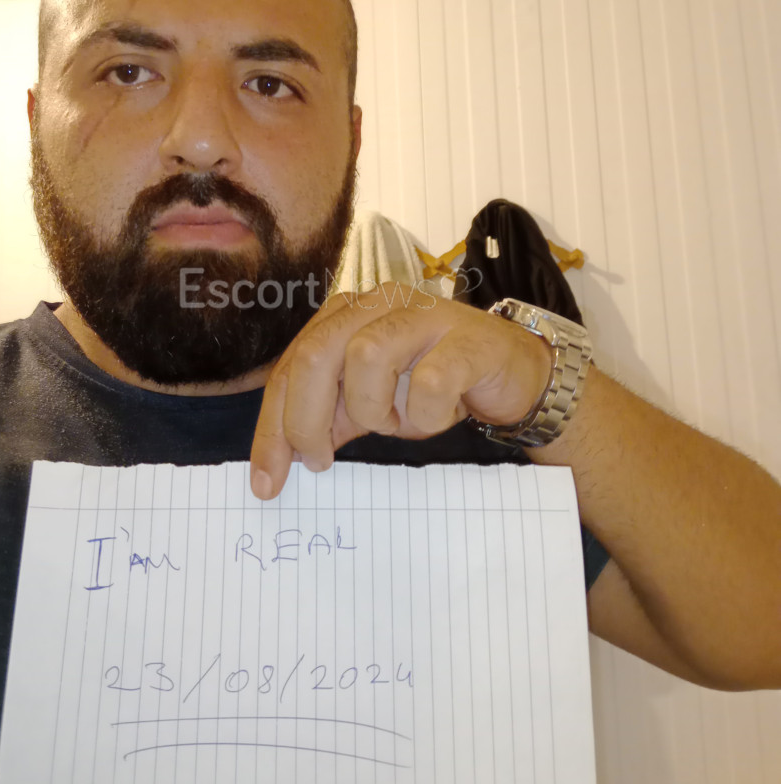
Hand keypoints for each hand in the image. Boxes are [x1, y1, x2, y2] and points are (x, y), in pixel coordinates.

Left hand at [249, 282, 550, 498]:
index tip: (267, 480)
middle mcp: (380, 303)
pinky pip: (427, 383)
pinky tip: (436, 416)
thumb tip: (282, 454)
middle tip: (320, 461)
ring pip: (366, 358)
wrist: (516, 375)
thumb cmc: (436, 384)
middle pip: (316, 354)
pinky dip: (424, 414)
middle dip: (305, 420)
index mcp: (346, 314)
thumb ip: (326, 417)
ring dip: (373, 410)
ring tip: (394, 423)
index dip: (272, 426)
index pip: (291, 367)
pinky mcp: (466, 339)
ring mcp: (425, 315)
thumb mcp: (369, 404)